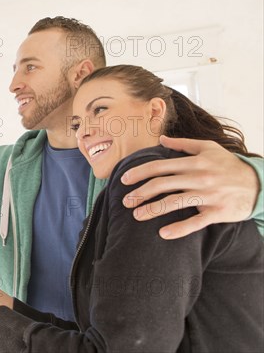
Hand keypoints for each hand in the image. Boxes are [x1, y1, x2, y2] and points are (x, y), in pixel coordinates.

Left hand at [121, 135, 258, 238]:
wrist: (259, 183)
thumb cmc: (229, 165)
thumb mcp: (209, 148)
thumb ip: (183, 144)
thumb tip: (161, 139)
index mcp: (194, 162)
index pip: (160, 166)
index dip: (139, 172)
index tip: (123, 180)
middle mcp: (199, 177)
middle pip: (162, 185)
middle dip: (140, 193)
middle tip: (125, 201)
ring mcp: (208, 195)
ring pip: (174, 203)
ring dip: (152, 210)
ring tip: (136, 216)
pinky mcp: (217, 212)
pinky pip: (196, 222)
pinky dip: (179, 229)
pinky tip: (163, 234)